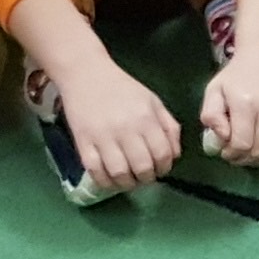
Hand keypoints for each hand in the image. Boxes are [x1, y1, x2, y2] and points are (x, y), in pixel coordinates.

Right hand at [60, 60, 185, 195]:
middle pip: (143, 168)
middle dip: (147, 178)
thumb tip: (175, 155)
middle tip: (143, 175)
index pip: (163, 154)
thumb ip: (168, 126)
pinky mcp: (83, 143)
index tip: (159, 169)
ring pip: (119, 174)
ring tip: (128, 179)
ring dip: (127, 184)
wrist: (86, 74)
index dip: (164, 167)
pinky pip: (95, 172)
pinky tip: (110, 179)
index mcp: (146, 118)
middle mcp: (126, 129)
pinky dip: (105, 182)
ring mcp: (102, 137)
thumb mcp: (152, 101)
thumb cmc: (122, 88)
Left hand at [201, 38, 258, 166]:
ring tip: (255, 152)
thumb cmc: (237, 75)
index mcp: (244, 103)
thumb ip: (211, 116)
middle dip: (246, 159)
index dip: (232, 155)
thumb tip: (222, 138)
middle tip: (239, 154)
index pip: (241, 144)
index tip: (227, 152)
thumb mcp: (214, 90)